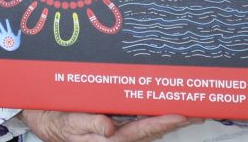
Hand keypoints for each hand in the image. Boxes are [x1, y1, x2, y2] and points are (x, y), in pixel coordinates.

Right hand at [21, 110, 188, 141]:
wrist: (47, 122)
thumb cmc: (59, 124)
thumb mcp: (68, 123)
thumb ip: (89, 124)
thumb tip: (110, 127)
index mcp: (111, 139)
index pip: (143, 130)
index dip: (163, 122)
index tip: (181, 114)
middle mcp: (120, 136)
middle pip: (154, 129)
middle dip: (176, 120)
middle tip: (200, 111)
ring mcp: (121, 131)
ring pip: (151, 126)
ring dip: (170, 118)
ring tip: (192, 110)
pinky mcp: (118, 126)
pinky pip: (142, 122)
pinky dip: (156, 115)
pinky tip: (166, 109)